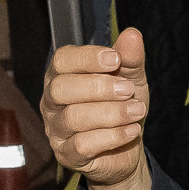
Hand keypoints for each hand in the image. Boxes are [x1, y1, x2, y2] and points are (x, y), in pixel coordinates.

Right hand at [41, 28, 150, 188]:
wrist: (128, 146)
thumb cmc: (122, 105)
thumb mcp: (131, 78)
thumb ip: (129, 58)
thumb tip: (132, 34)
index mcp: (62, 75)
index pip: (62, 60)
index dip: (86, 58)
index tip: (115, 59)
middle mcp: (52, 101)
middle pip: (61, 88)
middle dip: (98, 87)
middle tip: (128, 90)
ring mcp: (56, 129)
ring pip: (73, 117)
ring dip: (111, 113)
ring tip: (137, 111)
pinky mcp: (67, 155)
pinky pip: (83, 145)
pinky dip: (112, 136)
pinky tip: (132, 131)